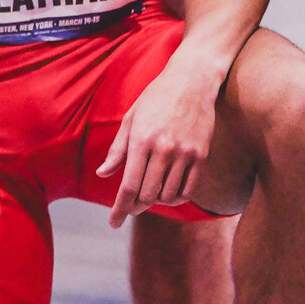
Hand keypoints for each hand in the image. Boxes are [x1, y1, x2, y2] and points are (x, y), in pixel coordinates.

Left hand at [98, 45, 219, 229]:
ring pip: (167, 196)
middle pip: (147, 195)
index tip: (114, 223)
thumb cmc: (156, 97)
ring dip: (156, 202)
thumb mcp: (131, 117)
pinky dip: (176, 198)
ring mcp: (184, 153)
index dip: (120, 209)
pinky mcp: (201, 155)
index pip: (128, 185)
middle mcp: (163, 149)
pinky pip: (188, 190)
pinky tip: (168, 194)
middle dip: (136, 207)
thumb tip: (103, 174)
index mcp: (141, 139)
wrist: (192, 80)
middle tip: (130, 208)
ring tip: (149, 195)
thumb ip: (118, 149)